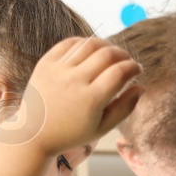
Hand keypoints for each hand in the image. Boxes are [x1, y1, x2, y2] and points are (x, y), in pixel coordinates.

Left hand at [0, 37, 141, 155]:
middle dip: (123, 54)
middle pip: (107, 54)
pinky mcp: (46, 63)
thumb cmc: (71, 133)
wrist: (33, 132)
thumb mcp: (102, 128)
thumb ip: (125, 108)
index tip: (138, 69)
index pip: (120, 73)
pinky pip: (69, 43)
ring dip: (106, 45)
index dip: (133, 67)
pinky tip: (92, 50)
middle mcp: (74, 81)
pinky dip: (85, 42)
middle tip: (128, 61)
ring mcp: (58, 70)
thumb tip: (142, 87)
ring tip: (112, 53)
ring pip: (89, 44)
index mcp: (91, 100)